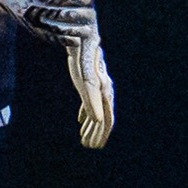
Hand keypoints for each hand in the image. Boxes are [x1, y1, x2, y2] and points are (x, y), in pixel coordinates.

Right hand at [0, 0, 93, 45]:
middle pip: (57, 15)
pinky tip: (77, 41)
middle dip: (76, 16)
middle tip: (92, 13)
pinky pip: (50, 38)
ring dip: (73, 31)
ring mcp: (31, 23)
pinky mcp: (33, 31)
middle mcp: (30, 10)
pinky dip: (63, 41)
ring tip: (89, 30)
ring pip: (54, 30)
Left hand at [67, 27, 114, 148]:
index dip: (101, 134)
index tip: (95, 146)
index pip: (106, 120)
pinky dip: (86, 114)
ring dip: (90, 126)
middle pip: (102, 118)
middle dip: (95, 133)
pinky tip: (80, 121)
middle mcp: (104, 92)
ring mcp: (97, 88)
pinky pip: (90, 103)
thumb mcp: (86, 83)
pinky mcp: (89, 83)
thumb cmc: (83, 61)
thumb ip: (91, 102)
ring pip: (96, 111)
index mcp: (105, 94)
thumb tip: (98, 120)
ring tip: (83, 137)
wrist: (82, 40)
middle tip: (87, 145)